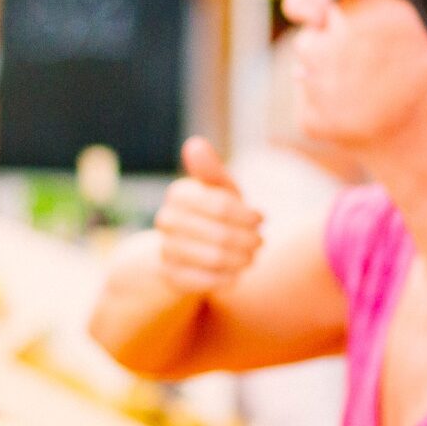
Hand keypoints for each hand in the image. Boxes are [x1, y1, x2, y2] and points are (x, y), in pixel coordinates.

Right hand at [153, 138, 263, 295]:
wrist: (183, 253)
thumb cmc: (212, 215)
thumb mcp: (218, 192)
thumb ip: (212, 172)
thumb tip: (195, 144)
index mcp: (178, 193)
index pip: (221, 205)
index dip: (247, 216)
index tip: (261, 220)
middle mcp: (166, 220)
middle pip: (221, 234)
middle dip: (249, 240)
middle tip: (260, 242)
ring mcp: (166, 249)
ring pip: (217, 258)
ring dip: (242, 259)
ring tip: (250, 257)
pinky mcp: (171, 277)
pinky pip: (209, 281)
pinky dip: (229, 278)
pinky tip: (235, 273)